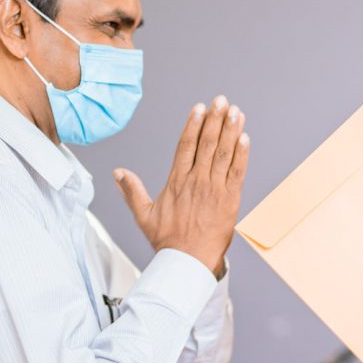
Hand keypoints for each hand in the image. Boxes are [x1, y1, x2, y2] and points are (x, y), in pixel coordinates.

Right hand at [115, 96, 249, 276]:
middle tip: (222, 101)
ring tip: (236, 111)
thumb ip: (131, 191)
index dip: (194, 124)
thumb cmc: (167, 240)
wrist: (187, 262)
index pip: (185, 146)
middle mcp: (196, 181)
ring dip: (231, 131)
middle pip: (207, 144)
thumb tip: (117, 173)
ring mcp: (214, 189)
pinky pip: (237, 172)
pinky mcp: (230, 200)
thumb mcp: (143, 214)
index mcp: (176, 182)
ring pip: (224, 154)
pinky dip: (242, 155)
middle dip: (215, 120)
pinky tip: (245, 137)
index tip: (200, 107)